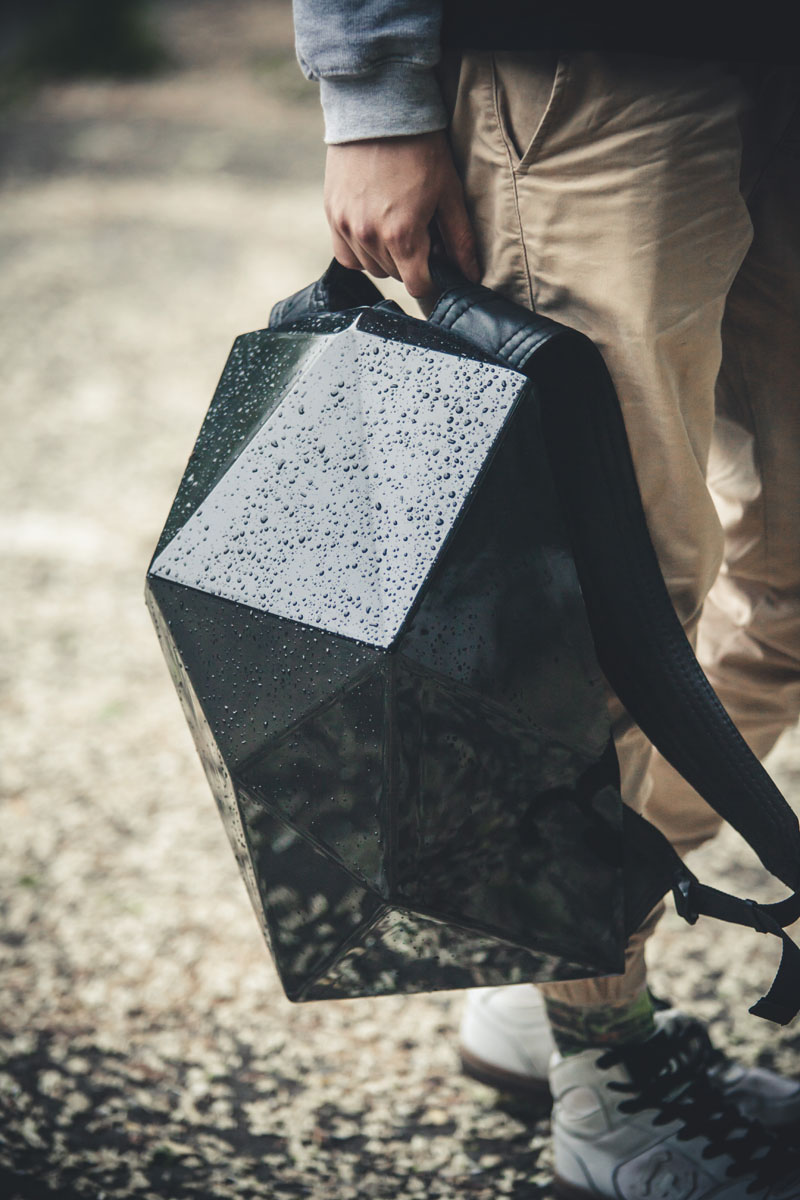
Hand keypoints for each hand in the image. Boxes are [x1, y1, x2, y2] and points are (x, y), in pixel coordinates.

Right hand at [324, 131, 479, 297]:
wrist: (379, 109)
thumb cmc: (420, 149)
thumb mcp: (448, 193)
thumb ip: (460, 239)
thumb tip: (471, 274)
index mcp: (402, 235)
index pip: (417, 285)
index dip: (432, 279)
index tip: (436, 263)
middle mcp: (370, 236)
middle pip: (394, 275)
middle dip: (411, 262)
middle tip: (421, 232)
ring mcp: (346, 226)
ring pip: (370, 267)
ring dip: (386, 257)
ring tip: (397, 226)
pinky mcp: (332, 214)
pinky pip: (345, 254)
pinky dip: (360, 251)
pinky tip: (373, 230)